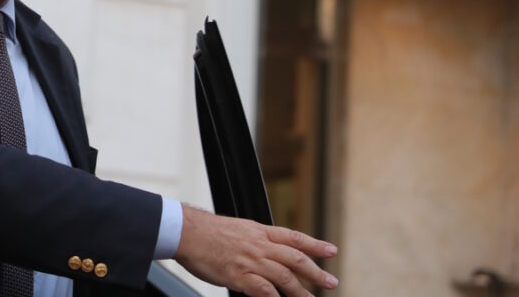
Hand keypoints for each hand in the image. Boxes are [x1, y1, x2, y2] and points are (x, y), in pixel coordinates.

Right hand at [174, 204, 338, 296]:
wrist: (187, 232)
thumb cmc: (206, 232)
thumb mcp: (237, 229)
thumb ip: (253, 241)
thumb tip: (265, 252)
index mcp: (259, 231)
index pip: (293, 237)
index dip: (314, 245)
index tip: (332, 251)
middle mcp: (259, 244)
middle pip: (295, 258)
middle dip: (316, 271)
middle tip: (331, 282)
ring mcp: (251, 260)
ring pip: (284, 276)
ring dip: (301, 290)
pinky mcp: (240, 275)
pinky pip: (264, 290)